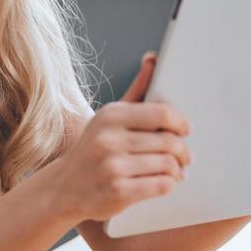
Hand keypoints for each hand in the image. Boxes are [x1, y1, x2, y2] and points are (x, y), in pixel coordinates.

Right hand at [53, 52, 191, 222]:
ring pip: (168, 165)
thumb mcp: (109, 117)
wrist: (64, 187)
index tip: (186, 130)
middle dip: (183, 151)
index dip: (181, 122)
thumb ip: (136, 90)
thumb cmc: (93, 148)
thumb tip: (153, 58)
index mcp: (111, 116)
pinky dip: (169, 184)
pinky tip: (165, 182)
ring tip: (177, 171)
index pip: (162, 113)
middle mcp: (109, 139)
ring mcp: (113, 167)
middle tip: (186, 157)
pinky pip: (161, 186)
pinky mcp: (118, 193)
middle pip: (169, 142)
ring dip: (178, 170)